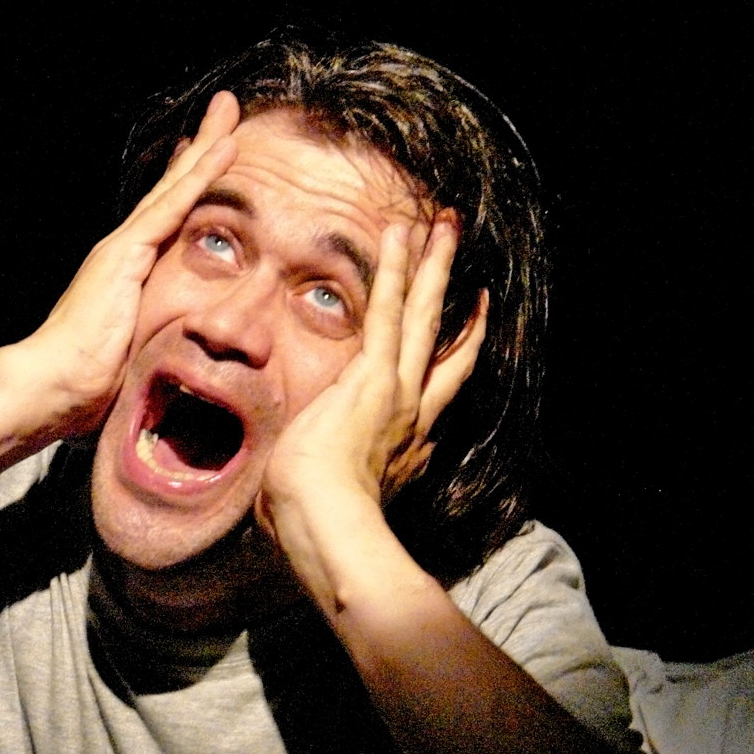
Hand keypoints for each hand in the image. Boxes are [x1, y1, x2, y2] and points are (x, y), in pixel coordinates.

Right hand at [12, 92, 240, 436]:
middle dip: (201, 150)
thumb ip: (154, 342)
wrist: (54, 386)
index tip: (208, 154)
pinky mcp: (127, 252)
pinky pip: (175, 206)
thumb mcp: (135, 355)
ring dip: (207, 147)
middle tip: (226, 113)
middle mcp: (125, 250)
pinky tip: (226, 149)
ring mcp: (125, 247)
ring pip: (176, 187)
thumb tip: (176, 365)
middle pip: (173, 189)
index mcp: (128, 272)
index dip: (189, 184)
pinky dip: (201, 176)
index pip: (168, 217)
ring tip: (230, 111)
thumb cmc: (88, 386)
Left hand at [257, 214, 488, 538]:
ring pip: (424, 317)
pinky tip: (402, 235)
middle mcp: (413, 415)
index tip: (470, 324)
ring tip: (444, 223)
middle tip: (461, 255)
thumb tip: (283, 494)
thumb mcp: (322, 499)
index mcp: (402, 445)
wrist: (325, 530)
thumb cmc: (313, 529)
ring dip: (434, 267)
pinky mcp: (375, 378)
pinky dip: (398, 273)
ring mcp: (399, 392)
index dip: (456, 353)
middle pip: (442, 342)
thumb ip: (315, 485)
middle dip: (455, 297)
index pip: (435, 389)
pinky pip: (390, 313)